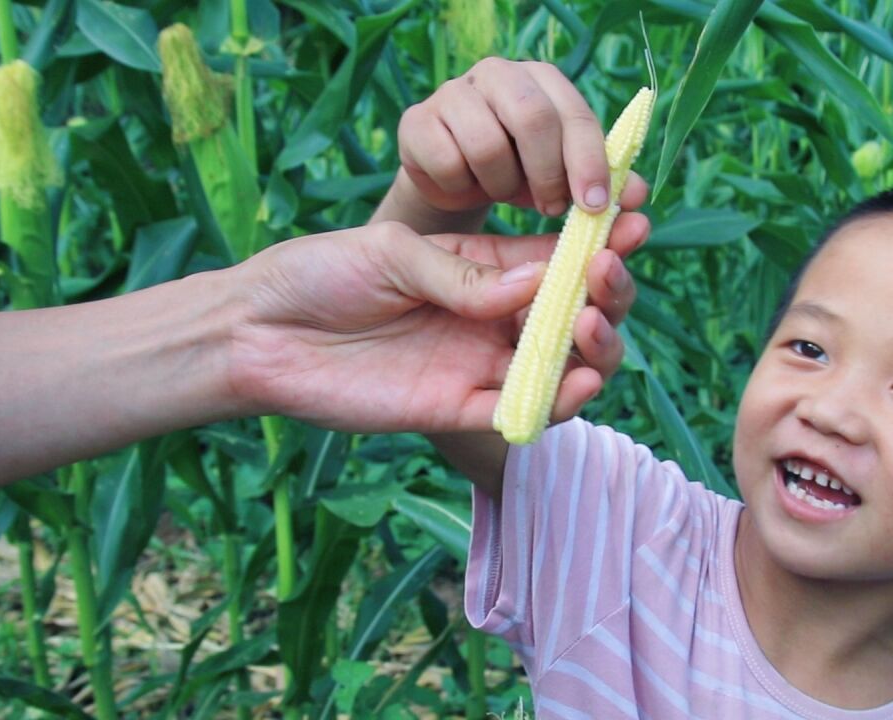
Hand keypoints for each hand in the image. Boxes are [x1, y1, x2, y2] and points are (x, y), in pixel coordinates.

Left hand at [227, 208, 648, 434]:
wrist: (258, 332)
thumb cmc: (319, 274)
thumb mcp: (390, 251)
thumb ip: (460, 272)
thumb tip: (535, 282)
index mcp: (479, 268)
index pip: (553, 256)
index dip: (597, 242)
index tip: (634, 222)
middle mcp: (487, 317)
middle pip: (569, 312)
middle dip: (603, 294)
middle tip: (610, 274)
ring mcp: (474, 364)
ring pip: (556, 365)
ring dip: (589, 349)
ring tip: (591, 326)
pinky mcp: (453, 408)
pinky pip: (517, 412)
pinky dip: (554, 402)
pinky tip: (578, 382)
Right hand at [393, 57, 644, 218]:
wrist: (453, 179)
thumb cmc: (518, 172)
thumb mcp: (563, 178)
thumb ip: (602, 183)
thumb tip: (639, 194)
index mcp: (544, 80)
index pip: (575, 113)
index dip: (588, 162)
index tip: (595, 207)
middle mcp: (499, 74)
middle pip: (532, 117)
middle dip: (547, 173)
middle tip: (551, 209)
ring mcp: (453, 92)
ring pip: (487, 144)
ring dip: (501, 184)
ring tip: (503, 193)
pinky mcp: (416, 120)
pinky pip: (446, 161)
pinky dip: (460, 187)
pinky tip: (464, 187)